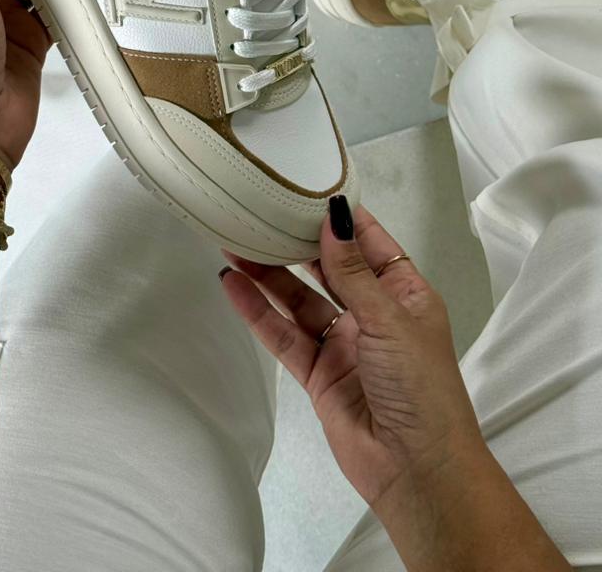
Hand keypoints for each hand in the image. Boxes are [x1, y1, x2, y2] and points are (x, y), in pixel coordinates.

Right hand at [220, 199, 485, 511]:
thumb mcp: (390, 320)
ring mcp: (344, 344)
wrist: (417, 470)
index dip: (341, 218)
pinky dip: (259, 312)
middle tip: (261, 210)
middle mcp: (374, 315)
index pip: (370, 244)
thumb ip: (353, 272)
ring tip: (236, 240)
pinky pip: (284, 334)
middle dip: (297, 242)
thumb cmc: (424, 390)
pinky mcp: (319, 373)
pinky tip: (235, 285)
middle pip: (329, 268)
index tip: (309, 187)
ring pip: (300, 299)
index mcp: (406, 294)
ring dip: (270, 273)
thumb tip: (334, 219)